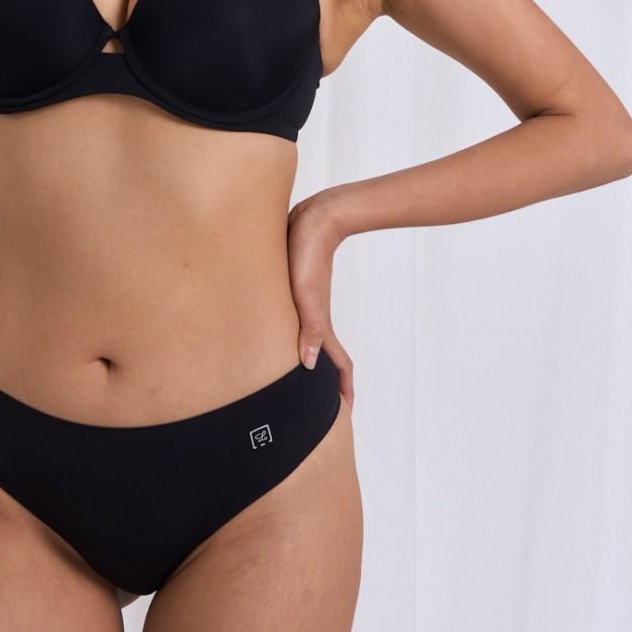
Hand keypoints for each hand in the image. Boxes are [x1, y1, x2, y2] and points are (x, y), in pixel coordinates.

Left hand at [286, 192, 354, 412]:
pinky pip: (302, 319)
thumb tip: (310, 367)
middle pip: (327, 356)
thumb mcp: (305, 294)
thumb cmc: (307, 254)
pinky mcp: (300, 286)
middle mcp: (315, 316)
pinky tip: (286, 332)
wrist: (316, 218)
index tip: (345, 413)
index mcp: (319, 323)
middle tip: (323, 404)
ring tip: (305, 376)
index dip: (343, 389)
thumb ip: (309, 328)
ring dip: (314, 358)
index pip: (338, 364)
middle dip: (329, 382)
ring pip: (313, 338)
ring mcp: (308, 302)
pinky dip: (300, 333)